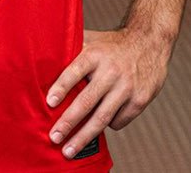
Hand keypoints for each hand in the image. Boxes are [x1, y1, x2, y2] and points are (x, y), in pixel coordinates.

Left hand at [45, 28, 171, 159]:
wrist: (150, 42)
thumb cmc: (112, 45)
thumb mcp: (92, 40)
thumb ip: (71, 47)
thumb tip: (40, 52)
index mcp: (95, 54)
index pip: (75, 71)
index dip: (62, 87)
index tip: (50, 103)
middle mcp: (111, 71)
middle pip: (87, 101)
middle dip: (68, 122)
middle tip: (54, 137)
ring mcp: (127, 87)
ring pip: (102, 117)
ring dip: (83, 136)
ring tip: (68, 150)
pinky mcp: (139, 100)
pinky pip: (118, 121)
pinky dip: (107, 126)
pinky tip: (99, 123)